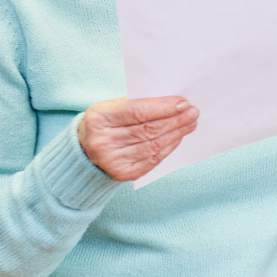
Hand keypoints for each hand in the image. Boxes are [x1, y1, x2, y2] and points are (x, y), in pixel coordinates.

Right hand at [79, 97, 198, 181]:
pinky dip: (169, 147)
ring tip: (190, 124)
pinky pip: (153, 160)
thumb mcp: (112, 107)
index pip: (138, 112)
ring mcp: (112, 160)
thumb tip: (174, 104)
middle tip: (193, 113)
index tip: (183, 103)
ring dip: (176, 134)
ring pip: (154, 145)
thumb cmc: (106, 123)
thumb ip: (138, 104)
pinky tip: (178, 138)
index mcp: (99, 118)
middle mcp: (103, 141)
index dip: (164, 108)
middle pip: (149, 130)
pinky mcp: (122, 174)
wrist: (84, 149)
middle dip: (175, 120)